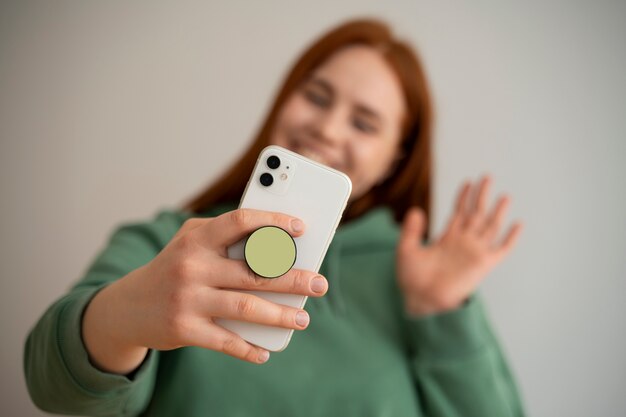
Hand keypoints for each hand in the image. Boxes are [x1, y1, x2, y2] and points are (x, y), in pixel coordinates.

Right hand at [82, 209, 328, 371]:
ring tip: (304, 319)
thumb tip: (280, 250)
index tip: (301, 228)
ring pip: (246, 308)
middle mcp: (191, 266)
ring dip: (281, 316)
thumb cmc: (173, 268)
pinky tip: (266, 352)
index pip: (240, 221)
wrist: (126, 307)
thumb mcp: (191, 243)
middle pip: (254, 272)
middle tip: (319, 284)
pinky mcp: (184, 329)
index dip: (273, 222)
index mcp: (196, 238)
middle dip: (294, 280)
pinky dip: (249, 348)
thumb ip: (227, 239)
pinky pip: (226, 341)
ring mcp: (187, 299)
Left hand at [396, 174, 522, 315]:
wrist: (420, 300)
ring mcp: (474, 252)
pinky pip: (501, 250)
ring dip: (497, 211)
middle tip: (487, 176)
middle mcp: (463, 242)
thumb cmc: (411, 279)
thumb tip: (416, 210)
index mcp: (447, 238)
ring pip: (490, 227)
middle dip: (482, 196)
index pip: (459, 212)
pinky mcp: (483, 265)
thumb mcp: (406, 250)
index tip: (468, 181)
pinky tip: (518, 224)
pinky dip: (510, 238)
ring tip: (505, 196)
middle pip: (476, 214)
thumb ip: (411, 230)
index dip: (464, 197)